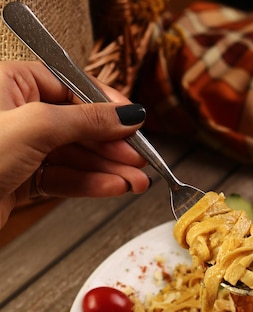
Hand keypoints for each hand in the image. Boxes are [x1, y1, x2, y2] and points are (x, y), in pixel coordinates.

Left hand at [0, 61, 150, 228]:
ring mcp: (20, 150)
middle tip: (141, 160)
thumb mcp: (37, 126)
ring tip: (135, 182)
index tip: (136, 122)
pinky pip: (64, 179)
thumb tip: (126, 114)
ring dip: (108, 171)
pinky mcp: (22, 180)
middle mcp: (18, 115)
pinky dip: (89, 185)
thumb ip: (86, 119)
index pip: (73, 88)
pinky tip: (112, 188)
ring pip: (75, 157)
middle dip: (113, 147)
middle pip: (78, 127)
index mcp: (13, 84)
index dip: (107, 108)